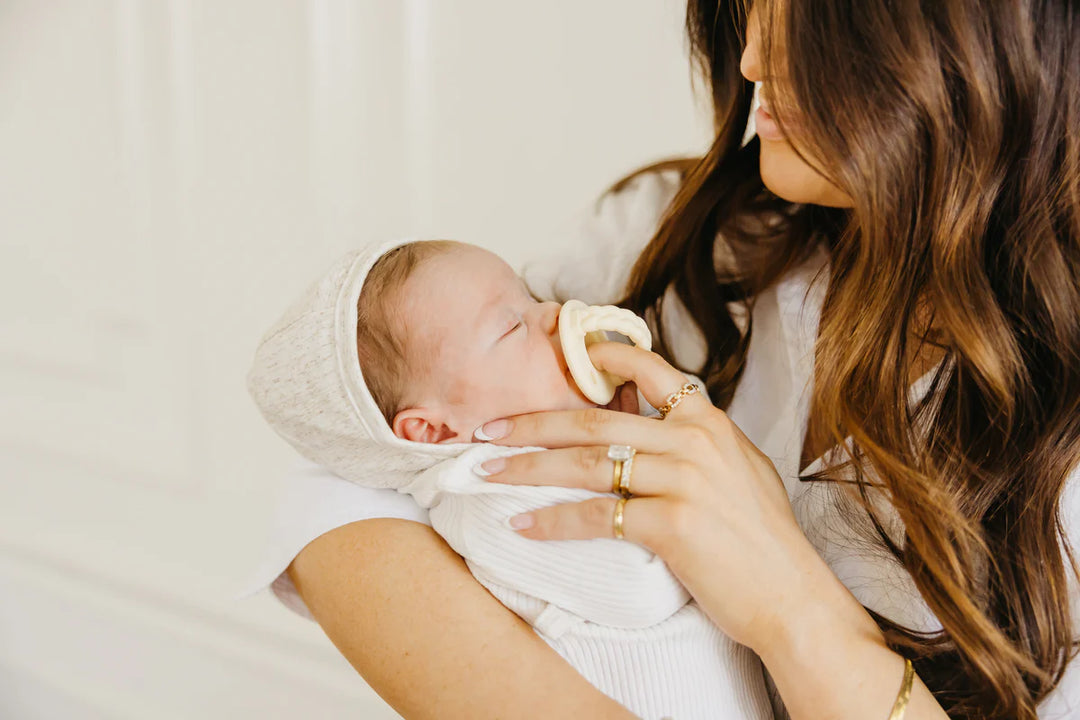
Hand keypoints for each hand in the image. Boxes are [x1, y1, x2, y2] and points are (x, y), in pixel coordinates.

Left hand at [474, 342, 836, 653]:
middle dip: (531, 424)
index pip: (649, 370)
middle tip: (486, 432)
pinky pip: (598, 516)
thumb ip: (695, 442)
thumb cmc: (762, 539)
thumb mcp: (737, 469)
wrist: (792, 596)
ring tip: (488, 474)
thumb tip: (652, 428)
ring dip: (528, 469)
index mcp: (708, 421)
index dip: (602, 359)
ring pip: (587, 464)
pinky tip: (524, 526)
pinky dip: (555, 521)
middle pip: (594, 422)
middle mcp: (694, 440)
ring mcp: (684, 480)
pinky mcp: (673, 524)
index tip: (561, 361)